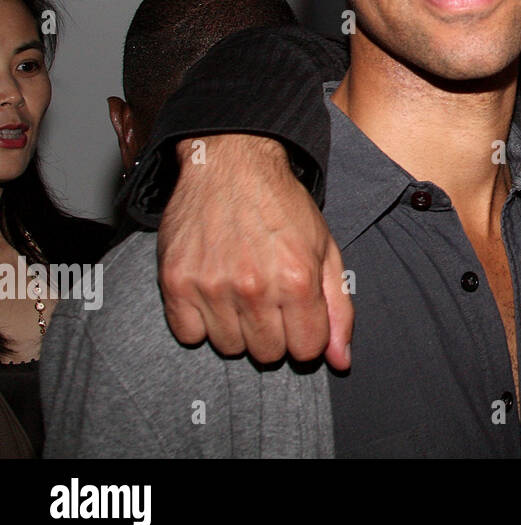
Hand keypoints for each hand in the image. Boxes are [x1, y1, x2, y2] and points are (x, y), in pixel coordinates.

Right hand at [156, 134, 352, 368]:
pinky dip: (201, 322)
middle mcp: (254, 288)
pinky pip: (189, 335)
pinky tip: (213, 292)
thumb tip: (340, 361)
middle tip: (270, 298)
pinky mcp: (176, 283)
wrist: (231, 163)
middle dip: (274, 332)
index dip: (306, 334)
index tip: (299, 315)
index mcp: (297, 279)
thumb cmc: (282, 205)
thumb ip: (338, 308)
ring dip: (238, 327)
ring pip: (229, 348)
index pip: (307, 349)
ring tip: (241, 290)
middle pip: (268, 354)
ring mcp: (211, 287)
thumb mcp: (325, 249)